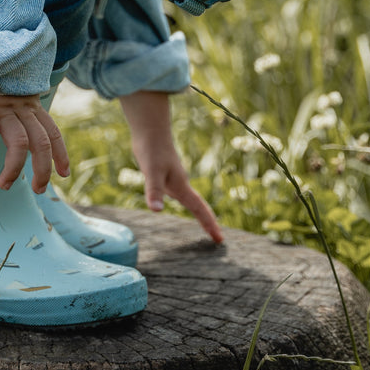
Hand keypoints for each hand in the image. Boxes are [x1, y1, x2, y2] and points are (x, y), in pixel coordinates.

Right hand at [0, 93, 69, 193]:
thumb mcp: (11, 90)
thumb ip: (18, 105)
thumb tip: (19, 126)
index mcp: (31, 105)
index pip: (53, 132)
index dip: (61, 154)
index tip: (64, 174)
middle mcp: (22, 108)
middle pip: (41, 142)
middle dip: (42, 169)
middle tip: (39, 189)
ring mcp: (5, 107)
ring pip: (19, 143)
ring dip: (13, 169)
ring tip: (4, 185)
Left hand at [119, 90, 223, 244]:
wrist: (149, 129)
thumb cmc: (152, 149)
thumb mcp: (151, 172)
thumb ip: (154, 191)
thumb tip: (156, 211)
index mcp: (181, 186)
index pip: (199, 209)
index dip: (209, 224)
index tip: (220, 240)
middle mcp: (181, 183)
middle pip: (199, 206)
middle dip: (208, 222)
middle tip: (218, 239)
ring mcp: (174, 178)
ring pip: (190, 199)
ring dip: (199, 212)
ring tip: (205, 224)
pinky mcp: (166, 173)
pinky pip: (179, 192)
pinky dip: (185, 201)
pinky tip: (178, 199)